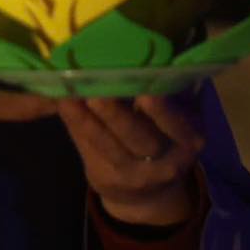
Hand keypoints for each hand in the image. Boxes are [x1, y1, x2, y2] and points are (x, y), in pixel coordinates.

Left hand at [57, 95, 205, 225]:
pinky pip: (87, 148)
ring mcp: (132, 175)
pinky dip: (73, 124)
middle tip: (96, 92)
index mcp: (188, 140)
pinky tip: (60, 103)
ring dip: (85, 119)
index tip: (145, 94)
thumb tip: (152, 56)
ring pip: (107, 145)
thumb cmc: (164, 137)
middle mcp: (163, 162)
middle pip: (138, 137)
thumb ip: (170, 93)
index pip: (175, 126)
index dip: (161, 112)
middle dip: (115, 115)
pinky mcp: (105, 177)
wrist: (150, 192)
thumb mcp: (179, 121)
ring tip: (68, 95)